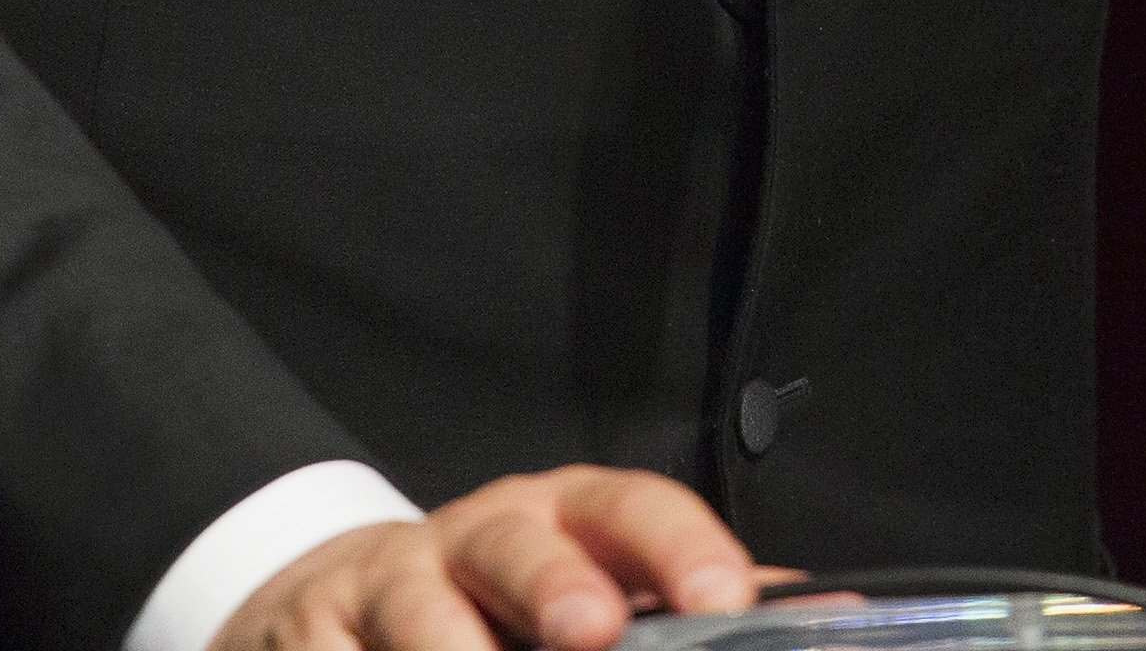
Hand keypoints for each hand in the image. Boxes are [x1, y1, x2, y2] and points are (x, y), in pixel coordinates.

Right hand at [211, 467, 762, 650]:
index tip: (725, 595)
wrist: (335, 604)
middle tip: (590, 629)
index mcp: (560, 519)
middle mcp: (477, 536)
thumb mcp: (589, 584)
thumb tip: (833, 617)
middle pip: (517, 544)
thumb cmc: (500, 607)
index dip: (676, 545)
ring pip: (421, 612)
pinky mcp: (312, 637)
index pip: (625, 507)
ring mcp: (388, 585)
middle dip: (553, 582)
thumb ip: (684, 599)